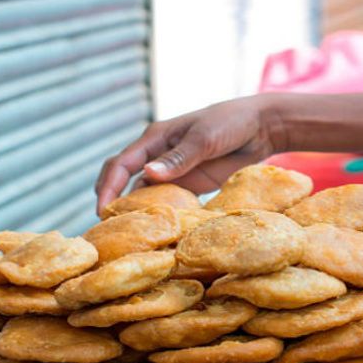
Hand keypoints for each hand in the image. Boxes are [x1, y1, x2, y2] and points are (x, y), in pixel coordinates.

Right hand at [95, 95, 285, 214]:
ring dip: (135, 212)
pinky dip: (161, 214)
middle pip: (124, 180)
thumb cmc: (230, 123)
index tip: (102, 211)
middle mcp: (158, 156)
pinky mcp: (190, 184)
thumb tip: (148, 174)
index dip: (108, 186)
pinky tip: (158, 231)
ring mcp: (173, 171)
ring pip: (144, 194)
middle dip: (111, 201)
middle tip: (105, 231)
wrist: (261, 128)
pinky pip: (168, 201)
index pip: (121, 164)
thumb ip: (179, 158)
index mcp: (155, 139)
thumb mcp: (204, 138)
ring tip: (128, 239)